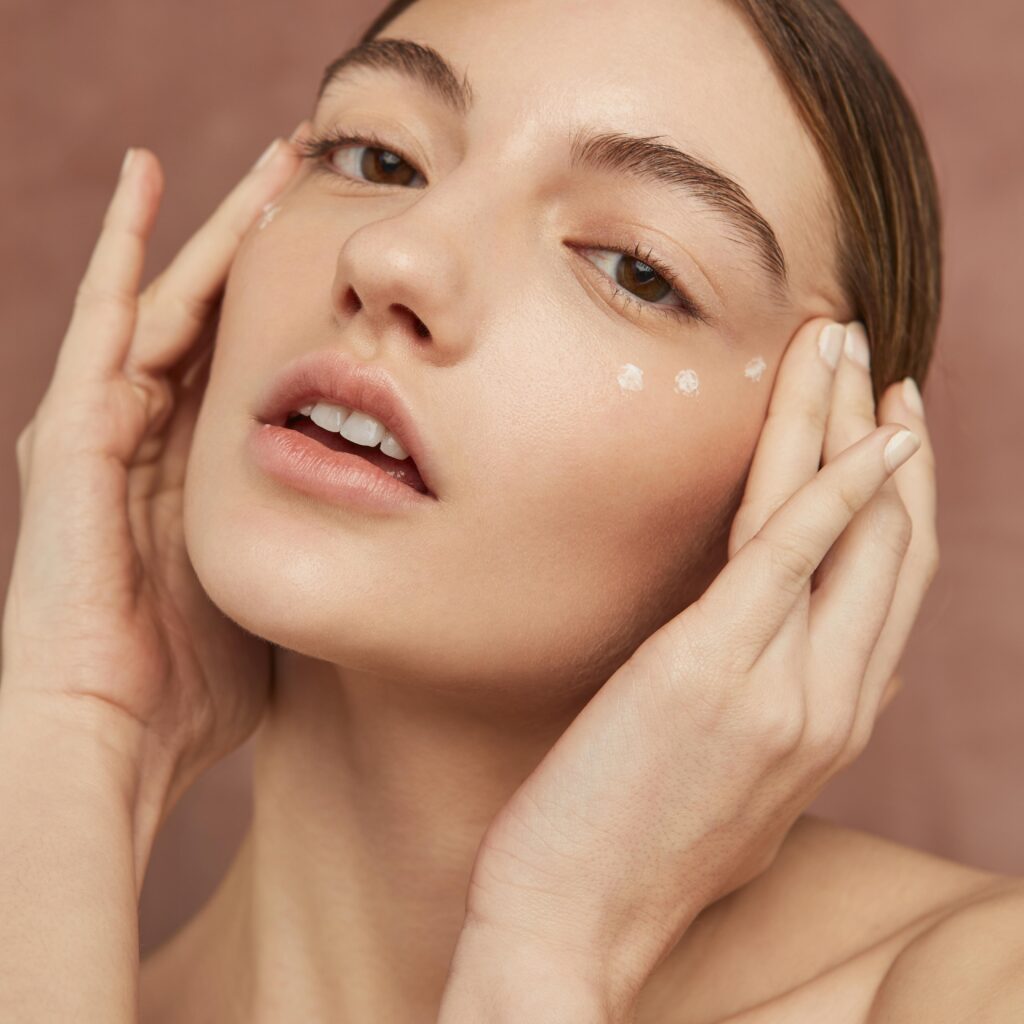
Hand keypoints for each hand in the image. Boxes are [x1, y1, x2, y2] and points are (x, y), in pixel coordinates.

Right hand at [1, 127, 307, 877]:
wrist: (112, 735)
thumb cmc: (195, 689)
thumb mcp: (274, 597)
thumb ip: (309, 549)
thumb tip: (382, 538)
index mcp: (200, 475)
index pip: (252, 365)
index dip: (297, 308)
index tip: (351, 261)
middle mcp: (153, 438)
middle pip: (216, 317)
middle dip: (264, 247)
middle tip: (316, 182)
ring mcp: (107, 427)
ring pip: (169, 299)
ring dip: (217, 230)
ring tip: (270, 162)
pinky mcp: (73, 428)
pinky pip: (100, 318)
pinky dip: (119, 246)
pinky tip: (145, 180)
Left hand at [454, 318, 937, 1016]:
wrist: (572, 926)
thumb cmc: (628, 851)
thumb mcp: (729, 786)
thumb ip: (770, 713)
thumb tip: (778, 653)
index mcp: (829, 725)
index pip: (890, 591)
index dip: (899, 502)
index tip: (888, 433)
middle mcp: (830, 704)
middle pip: (890, 546)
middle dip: (889, 442)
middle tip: (880, 363)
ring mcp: (783, 689)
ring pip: (849, 530)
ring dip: (854, 426)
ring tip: (851, 344)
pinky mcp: (715, 671)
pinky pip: (794, 553)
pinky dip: (833, 481)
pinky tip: (854, 421)